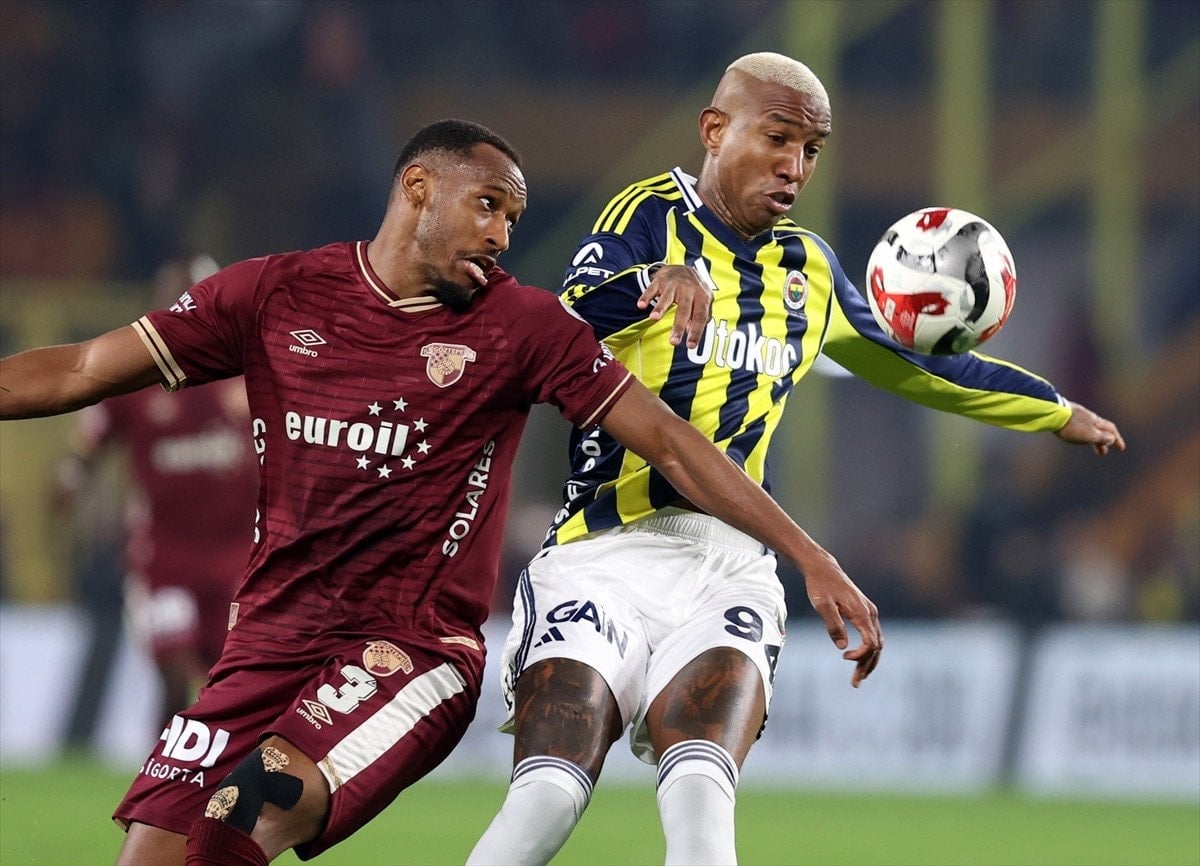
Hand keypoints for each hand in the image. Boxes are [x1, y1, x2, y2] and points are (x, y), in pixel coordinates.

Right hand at [636, 264, 712, 348]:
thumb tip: (691, 332)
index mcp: (702, 296)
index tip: (690, 345)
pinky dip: (646, 297)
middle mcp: (689, 290)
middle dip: (678, 327)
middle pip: (684, 310)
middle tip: (673, 342)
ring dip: (660, 308)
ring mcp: (674, 284)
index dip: (696, 332)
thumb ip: (701, 317)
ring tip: (654, 318)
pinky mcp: (660, 281)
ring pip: (667, 298)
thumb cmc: (694, 290)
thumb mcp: (704, 301)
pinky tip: (641, 305)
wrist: (683, 267)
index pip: (700, 316)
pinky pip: (652, 289)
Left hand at [802, 550, 882, 687]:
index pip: (871, 642)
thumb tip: (842, 646)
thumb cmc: (820, 586)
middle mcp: (870, 613)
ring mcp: (870, 613)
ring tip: (858, 678)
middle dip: (867, 666)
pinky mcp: (865, 612)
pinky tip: (857, 660)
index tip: (843, 657)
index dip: (860, 655)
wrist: (823, 569)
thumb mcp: (822, 605)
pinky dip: (868, 650)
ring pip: (877, 642)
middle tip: (855, 683)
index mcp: (862, 613)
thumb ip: (833, 625)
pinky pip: (872, 635)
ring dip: (869, 661)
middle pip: (877, 646)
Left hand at [1055, 401, 1125, 455]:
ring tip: (1088, 447)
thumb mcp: (1089, 435)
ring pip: (1089, 428)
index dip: (1117, 440)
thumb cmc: (1072, 426)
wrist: (1053, 413)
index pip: (1111, 430)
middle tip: (1103, 453)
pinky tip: (1075, 436)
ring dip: (1091, 438)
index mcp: (1096, 421)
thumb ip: (1101, 437)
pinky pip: (1079, 426)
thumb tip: (1112, 439)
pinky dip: (1082, 433)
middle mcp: (1089, 417)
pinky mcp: (1067, 416)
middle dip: (1103, 441)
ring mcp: (1077, 415)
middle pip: (1100, 429)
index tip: (1121, 449)